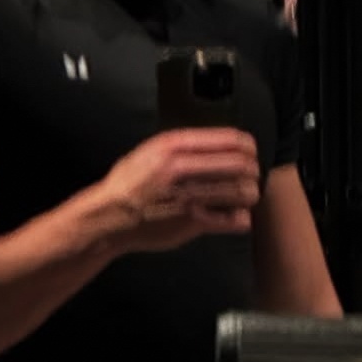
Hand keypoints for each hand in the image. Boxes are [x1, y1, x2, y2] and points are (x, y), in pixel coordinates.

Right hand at [101, 128, 259, 252]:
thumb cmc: (128, 184)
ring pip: (242, 191)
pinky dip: (240, 218)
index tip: (249, 152)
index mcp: (174, 145)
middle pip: (241, 164)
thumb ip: (181, 146)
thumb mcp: (149, 150)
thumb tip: (216, 143)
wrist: (109, 216)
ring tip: (244, 196)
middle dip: (252, 170)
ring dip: (248, 194)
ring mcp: (190, 197)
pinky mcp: (193, 222)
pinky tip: (234, 216)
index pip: (230, 139)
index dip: (248, 146)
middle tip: (250, 176)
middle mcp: (184, 168)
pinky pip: (234, 220)